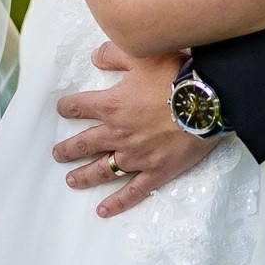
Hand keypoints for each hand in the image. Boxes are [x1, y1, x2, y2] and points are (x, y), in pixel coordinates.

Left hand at [53, 44, 215, 216]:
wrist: (206, 102)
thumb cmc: (175, 76)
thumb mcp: (141, 55)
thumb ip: (113, 54)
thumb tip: (95, 58)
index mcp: (112, 106)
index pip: (80, 107)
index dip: (68, 107)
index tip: (62, 109)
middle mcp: (118, 134)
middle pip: (86, 144)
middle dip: (68, 149)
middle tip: (58, 154)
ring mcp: (136, 156)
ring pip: (103, 170)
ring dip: (84, 176)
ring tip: (71, 180)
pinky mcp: (156, 171)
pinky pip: (132, 191)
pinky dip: (117, 202)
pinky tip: (103, 210)